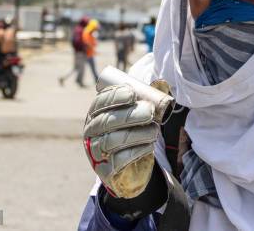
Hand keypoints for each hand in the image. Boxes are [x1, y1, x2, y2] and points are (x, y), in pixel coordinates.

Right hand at [83, 84, 163, 198]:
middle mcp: (91, 132)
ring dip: (137, 134)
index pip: (100, 102)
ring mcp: (95, 152)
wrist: (130, 165)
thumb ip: (149, 97)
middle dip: (129, 115)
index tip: (132, 93)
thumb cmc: (132, 131)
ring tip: (154, 131)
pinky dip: (136, 151)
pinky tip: (148, 146)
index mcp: (96, 114)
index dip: (114, 96)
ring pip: (112, 140)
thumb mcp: (138, 113)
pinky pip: (118, 160)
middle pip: (106, 121)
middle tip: (150, 112)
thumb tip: (162, 83)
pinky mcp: (105, 170)